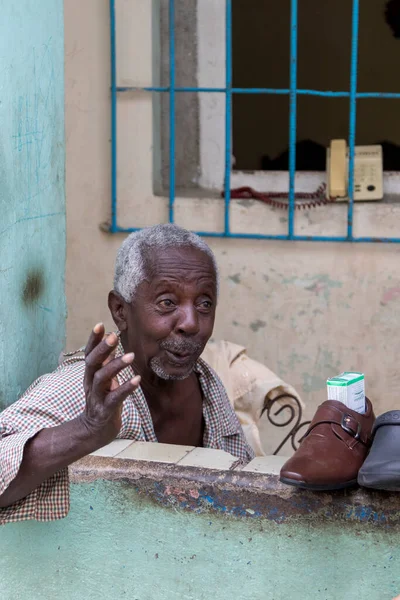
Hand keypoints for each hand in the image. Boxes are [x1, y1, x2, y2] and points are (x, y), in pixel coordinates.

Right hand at [80, 323, 140, 444]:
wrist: (93, 432)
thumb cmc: (101, 402)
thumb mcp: (102, 380)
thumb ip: (105, 363)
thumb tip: (109, 342)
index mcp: (90, 375)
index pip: (89, 354)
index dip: (93, 340)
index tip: (100, 325)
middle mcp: (90, 384)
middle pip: (92, 363)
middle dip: (102, 349)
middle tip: (114, 336)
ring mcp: (96, 397)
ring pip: (102, 379)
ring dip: (116, 366)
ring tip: (131, 356)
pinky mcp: (105, 411)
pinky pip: (114, 398)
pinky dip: (125, 388)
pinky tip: (137, 380)